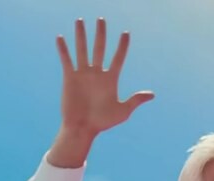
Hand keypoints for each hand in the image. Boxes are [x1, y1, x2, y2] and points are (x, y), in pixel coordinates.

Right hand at [55, 18, 153, 137]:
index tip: (126, 33)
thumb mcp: (123, 111)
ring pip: (82, 50)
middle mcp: (97, 73)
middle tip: (101, 19)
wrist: (83, 128)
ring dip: (81, 35)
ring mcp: (83, 74)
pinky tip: (60, 37)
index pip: (118, 57)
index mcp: (111, 79)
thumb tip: (152, 94)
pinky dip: (63, 50)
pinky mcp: (70, 78)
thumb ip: (135, 100)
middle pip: (100, 48)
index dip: (122, 46)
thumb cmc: (103, 122)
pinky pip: (66, 60)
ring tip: (80, 20)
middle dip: (101, 33)